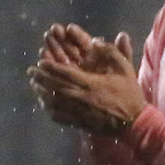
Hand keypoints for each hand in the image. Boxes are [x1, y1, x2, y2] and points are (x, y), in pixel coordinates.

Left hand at [30, 29, 144, 134]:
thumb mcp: (125, 69)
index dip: (50, 67)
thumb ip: (112, 52)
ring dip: (42, 93)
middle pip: (55, 87)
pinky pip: (59, 116)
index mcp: (91, 84)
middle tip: (31, 72)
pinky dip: (50, 109)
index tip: (40, 62)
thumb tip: (95, 41)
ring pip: (54, 102)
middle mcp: (81, 97)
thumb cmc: (130, 95)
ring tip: (34, 86)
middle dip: (41, 79)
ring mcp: (79, 112)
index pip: (65, 74)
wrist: (134, 122)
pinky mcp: (79, 123)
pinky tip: (45, 105)